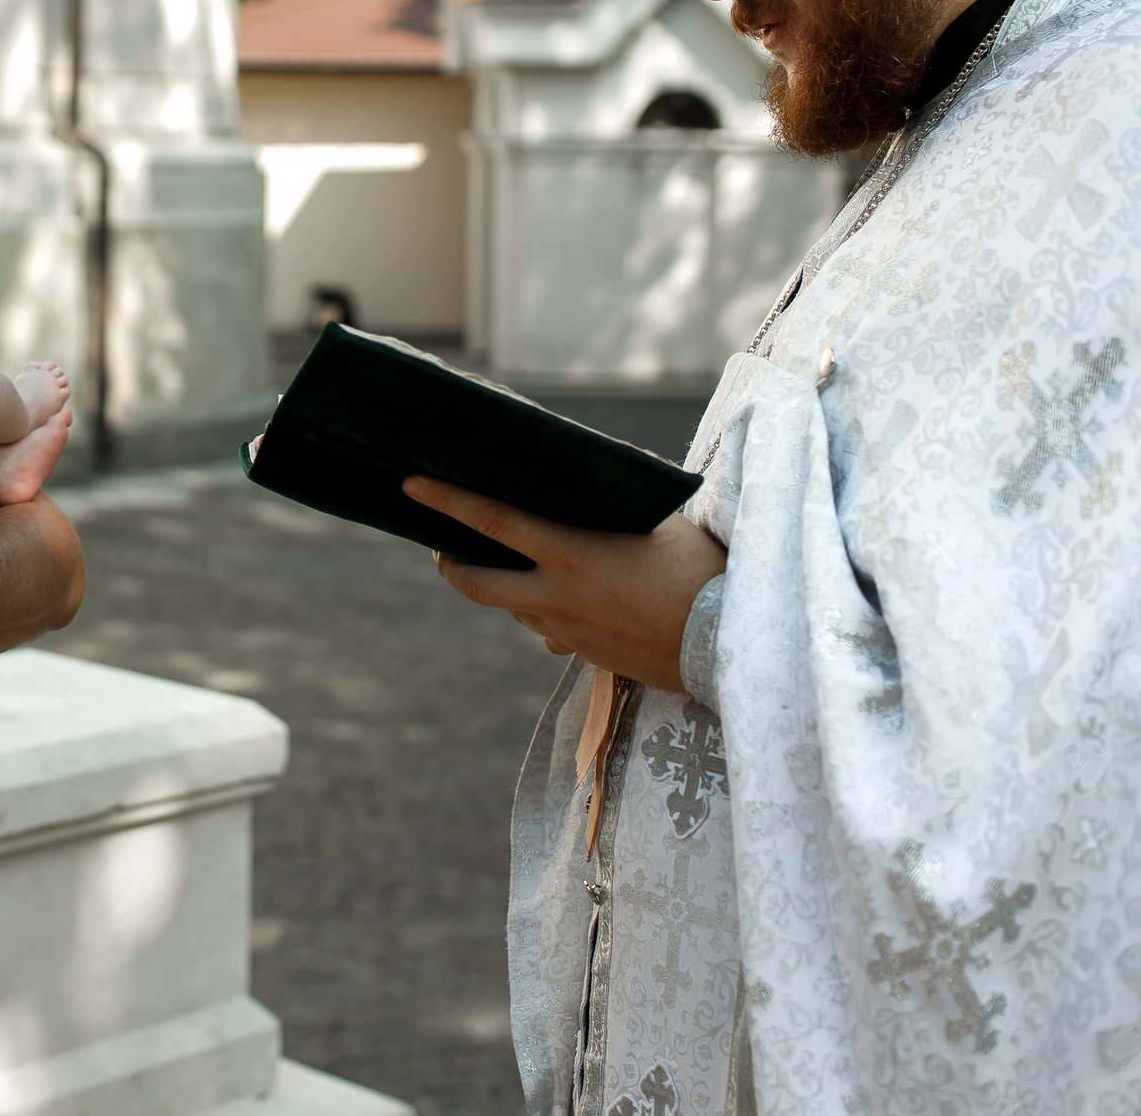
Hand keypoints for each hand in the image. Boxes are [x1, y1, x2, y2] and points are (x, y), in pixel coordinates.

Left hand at [403, 475, 726, 692]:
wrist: (730, 645)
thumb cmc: (702, 571)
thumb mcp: (657, 525)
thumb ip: (612, 510)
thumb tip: (595, 490)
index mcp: (570, 553)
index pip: (490, 520)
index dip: (445, 500)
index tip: (409, 484)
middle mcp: (556, 597)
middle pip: (474, 583)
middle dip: (450, 564)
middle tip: (444, 547)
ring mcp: (567, 632)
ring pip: (515, 609)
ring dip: (507, 587)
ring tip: (519, 562)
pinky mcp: (586, 656)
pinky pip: (552, 631)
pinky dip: (551, 613)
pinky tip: (574, 598)